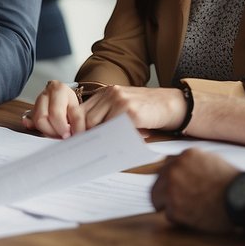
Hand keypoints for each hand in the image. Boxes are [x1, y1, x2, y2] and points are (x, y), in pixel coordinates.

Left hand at [23, 83, 186, 137]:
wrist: (171, 104)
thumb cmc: (146, 111)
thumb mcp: (122, 109)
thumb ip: (105, 117)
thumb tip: (84, 138)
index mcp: (105, 94)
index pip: (80, 110)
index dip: (74, 128)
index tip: (72, 142)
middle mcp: (110, 94)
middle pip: (84, 118)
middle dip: (82, 136)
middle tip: (82, 151)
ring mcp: (120, 102)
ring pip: (96, 124)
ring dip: (96, 140)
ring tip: (98, 151)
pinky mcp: (131, 112)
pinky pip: (114, 130)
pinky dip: (112, 140)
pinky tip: (115, 147)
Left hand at [150, 149, 239, 233]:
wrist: (243, 199)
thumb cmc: (233, 183)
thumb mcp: (213, 161)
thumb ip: (193, 162)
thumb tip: (179, 166)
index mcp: (184, 156)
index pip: (165, 167)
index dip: (168, 179)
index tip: (171, 187)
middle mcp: (174, 170)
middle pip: (156, 183)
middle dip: (163, 193)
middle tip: (171, 203)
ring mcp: (172, 189)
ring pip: (156, 198)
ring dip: (166, 205)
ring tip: (180, 211)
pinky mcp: (174, 209)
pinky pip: (167, 215)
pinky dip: (178, 219)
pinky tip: (191, 218)